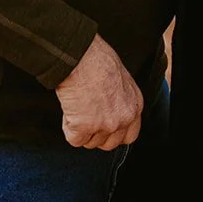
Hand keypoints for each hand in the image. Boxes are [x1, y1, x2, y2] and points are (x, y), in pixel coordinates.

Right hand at [55, 34, 143, 150]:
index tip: (104, 129)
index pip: (130, 135)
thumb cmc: (97, 59)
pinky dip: (68, 128)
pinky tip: (69, 110)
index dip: (114, 134)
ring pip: (90, 142)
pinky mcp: (85, 127)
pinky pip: (74, 139)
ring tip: (76, 108)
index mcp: (134, 105)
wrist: (81, 57)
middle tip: (86, 118)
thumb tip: (109, 105)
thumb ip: (119, 98)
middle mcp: (123, 118)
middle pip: (109, 144)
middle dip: (96, 135)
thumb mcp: (120, 78)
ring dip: (81, 130)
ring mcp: (105, 125)